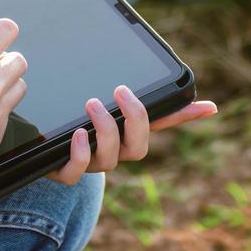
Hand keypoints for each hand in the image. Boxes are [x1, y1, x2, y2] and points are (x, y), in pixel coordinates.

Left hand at [46, 86, 217, 185]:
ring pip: (109, 160)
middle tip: (120, 91)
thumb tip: (170, 76)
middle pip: (138, 150)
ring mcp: (91, 164)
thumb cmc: (81, 125)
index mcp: (127, 135)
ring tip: (92, 104)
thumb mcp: (105, 105)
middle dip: (134, 120)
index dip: (186, 118)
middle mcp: (113, 153)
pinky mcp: (64, 172)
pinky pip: (76, 173)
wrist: (43, 148)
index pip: (163, 126)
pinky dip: (81, 154)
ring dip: (105, 130)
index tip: (207, 105)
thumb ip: (128, 94)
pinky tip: (79, 135)